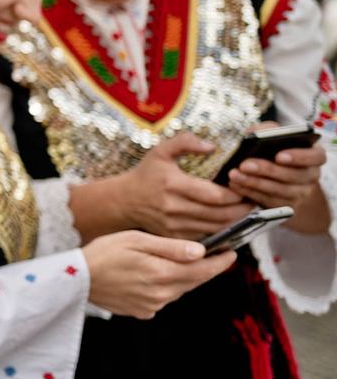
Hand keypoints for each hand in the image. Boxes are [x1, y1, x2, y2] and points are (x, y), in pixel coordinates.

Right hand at [83, 230, 236, 318]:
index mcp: (162, 274)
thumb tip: (201, 251)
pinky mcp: (142, 312)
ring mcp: (153, 305)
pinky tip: (153, 275)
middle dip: (206, 268)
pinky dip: (166, 286)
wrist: (74, 279)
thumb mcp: (136, 240)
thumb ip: (170, 247)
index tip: (233, 253)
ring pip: (180, 290)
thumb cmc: (103, 252)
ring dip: (185, 277)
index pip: (203, 270)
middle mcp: (161, 294)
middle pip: (195, 281)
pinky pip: (163, 298)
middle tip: (216, 255)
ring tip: (182, 262)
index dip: (221, 262)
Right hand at [115, 133, 253, 238]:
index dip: (236, 194)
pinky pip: (206, 237)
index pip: (215, 195)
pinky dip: (221, 231)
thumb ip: (185, 142)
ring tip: (245, 211)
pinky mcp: (175, 237)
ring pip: (216, 228)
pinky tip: (229, 221)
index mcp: (174, 185)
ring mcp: (174, 225)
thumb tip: (212, 147)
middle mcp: (174, 208)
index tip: (245, 188)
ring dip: (235, 222)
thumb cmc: (146, 174)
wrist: (124, 200)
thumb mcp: (161, 151)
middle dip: (242, 210)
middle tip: (254, 201)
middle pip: (220, 215)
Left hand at [226, 132, 325, 210]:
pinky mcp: (286, 206)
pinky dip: (250, 193)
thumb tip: (254, 133)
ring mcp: (301, 193)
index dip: (300, 157)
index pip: (317, 157)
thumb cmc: (274, 149)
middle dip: (267, 170)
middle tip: (244, 165)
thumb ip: (267, 130)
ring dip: (255, 183)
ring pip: (280, 191)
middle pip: (295, 176)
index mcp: (314, 156)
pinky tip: (236, 185)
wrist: (273, 172)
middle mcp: (311, 176)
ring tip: (234, 175)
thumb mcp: (273, 135)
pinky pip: (269, 202)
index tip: (279, 156)